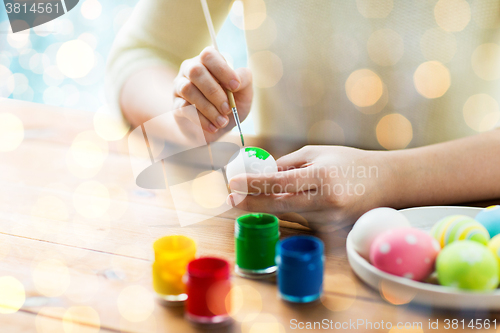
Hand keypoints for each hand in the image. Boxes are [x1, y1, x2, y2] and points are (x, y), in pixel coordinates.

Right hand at [172, 46, 252, 141]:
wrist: (218, 128)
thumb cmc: (230, 104)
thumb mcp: (244, 93)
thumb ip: (244, 80)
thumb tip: (236, 79)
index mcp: (208, 62)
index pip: (209, 55)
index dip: (222, 69)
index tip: (235, 86)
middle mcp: (191, 69)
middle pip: (196, 71)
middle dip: (214, 92)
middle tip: (227, 108)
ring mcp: (180, 86)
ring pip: (188, 89)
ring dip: (208, 108)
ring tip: (222, 121)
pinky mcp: (176, 105)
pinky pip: (184, 108)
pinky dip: (202, 119)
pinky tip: (213, 127)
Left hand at [227, 146, 395, 230]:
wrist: (385, 183)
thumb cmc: (349, 162)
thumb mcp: (317, 153)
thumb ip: (287, 165)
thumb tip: (259, 174)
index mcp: (323, 178)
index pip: (280, 184)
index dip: (254, 185)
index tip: (233, 182)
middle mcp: (326, 203)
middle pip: (278, 206)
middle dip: (250, 202)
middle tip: (230, 197)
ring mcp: (328, 221)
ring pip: (287, 214)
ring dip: (268, 204)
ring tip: (254, 192)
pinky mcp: (329, 231)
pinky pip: (299, 220)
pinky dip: (288, 209)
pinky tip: (287, 200)